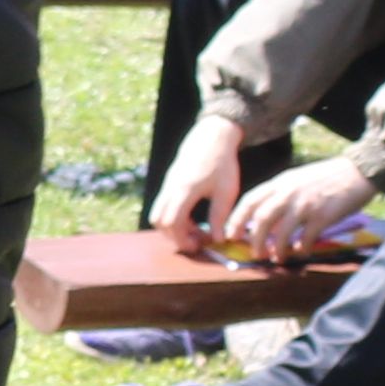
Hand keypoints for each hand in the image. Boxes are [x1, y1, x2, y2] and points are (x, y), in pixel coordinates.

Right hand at [147, 116, 252, 246]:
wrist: (211, 139)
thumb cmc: (222, 164)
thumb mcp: (226, 192)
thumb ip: (220, 216)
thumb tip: (218, 240)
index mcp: (185, 190)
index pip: (172, 222)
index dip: (182, 239)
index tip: (197, 246)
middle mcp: (171, 188)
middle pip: (159, 220)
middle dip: (175, 236)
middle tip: (197, 242)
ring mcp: (167, 185)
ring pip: (158, 214)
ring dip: (173, 228)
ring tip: (196, 232)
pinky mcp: (169, 184)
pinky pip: (163, 207)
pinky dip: (174, 218)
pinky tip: (193, 220)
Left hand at [222, 153, 376, 265]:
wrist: (358, 171)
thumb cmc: (327, 177)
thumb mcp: (297, 179)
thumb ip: (281, 195)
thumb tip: (266, 218)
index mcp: (280, 182)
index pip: (250, 201)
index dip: (237, 219)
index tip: (230, 234)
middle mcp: (289, 192)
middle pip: (261, 219)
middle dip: (254, 239)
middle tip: (254, 253)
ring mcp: (305, 204)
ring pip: (281, 232)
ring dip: (276, 249)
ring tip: (277, 258)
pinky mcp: (323, 215)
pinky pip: (306, 237)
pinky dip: (301, 248)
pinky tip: (301, 252)